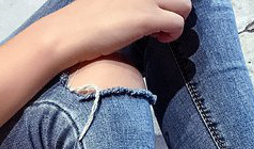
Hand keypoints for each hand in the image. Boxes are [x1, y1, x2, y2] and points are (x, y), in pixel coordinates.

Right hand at [40, 0, 192, 65]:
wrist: (68, 34)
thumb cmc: (82, 22)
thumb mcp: (106, 0)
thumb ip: (125, 1)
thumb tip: (134, 12)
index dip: (162, 2)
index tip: (152, 13)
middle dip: (173, 9)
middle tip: (157, 24)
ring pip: (185, 5)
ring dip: (175, 21)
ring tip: (157, 33)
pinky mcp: (147, 17)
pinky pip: (179, 24)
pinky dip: (172, 36)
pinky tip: (157, 40)